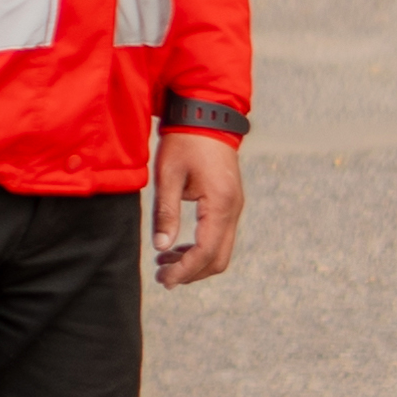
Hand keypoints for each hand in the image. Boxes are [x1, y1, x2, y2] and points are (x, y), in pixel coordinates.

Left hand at [151, 131, 243, 287]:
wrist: (207, 114)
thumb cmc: (185, 141)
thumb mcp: (168, 175)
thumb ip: (166, 213)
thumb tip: (162, 247)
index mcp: (220, 203)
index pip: (205, 252)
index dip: (185, 271)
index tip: (165, 282)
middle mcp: (233, 208)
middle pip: (218, 259)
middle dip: (191, 273)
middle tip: (163, 278)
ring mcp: (234, 205)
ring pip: (220, 250)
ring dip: (195, 262)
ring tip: (164, 263)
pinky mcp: (229, 202)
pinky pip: (220, 235)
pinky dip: (200, 248)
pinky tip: (177, 247)